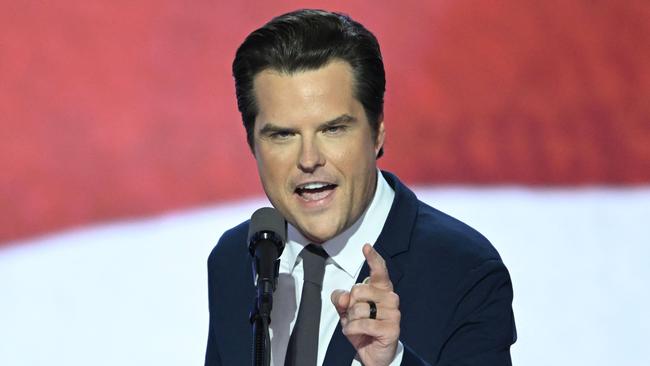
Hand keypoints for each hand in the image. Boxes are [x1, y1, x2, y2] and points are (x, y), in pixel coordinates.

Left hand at [331, 244, 399, 365]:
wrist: (373, 353)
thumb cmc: (362, 327)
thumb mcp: (346, 311)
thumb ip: (341, 299)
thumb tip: (343, 297)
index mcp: (381, 289)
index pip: (378, 270)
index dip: (372, 258)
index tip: (366, 246)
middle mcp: (390, 297)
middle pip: (358, 291)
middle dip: (349, 307)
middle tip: (355, 316)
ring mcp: (393, 312)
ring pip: (359, 309)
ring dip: (350, 321)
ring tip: (357, 327)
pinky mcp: (392, 328)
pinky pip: (362, 324)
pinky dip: (352, 330)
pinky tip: (357, 334)